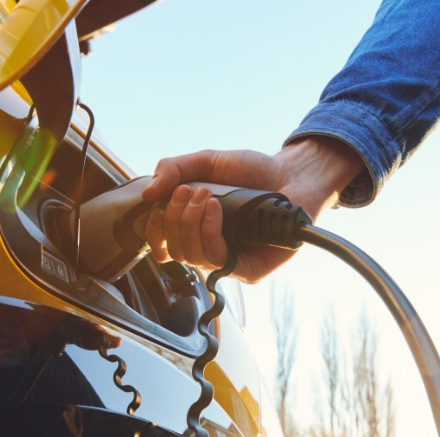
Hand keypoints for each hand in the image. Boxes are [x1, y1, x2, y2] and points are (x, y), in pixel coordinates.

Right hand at [142, 136, 364, 282]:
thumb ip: (174, 169)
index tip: (157, 208)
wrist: (291, 174)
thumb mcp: (206, 162)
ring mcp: (230, 261)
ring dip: (190, 223)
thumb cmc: (253, 171)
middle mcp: (210, 248)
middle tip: (189, 191)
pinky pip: (217, 261)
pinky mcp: (248, 270)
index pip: (163, 246)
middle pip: (174, 251)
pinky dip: (209, 232)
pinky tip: (216, 209)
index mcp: (195, 229)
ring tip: (206, 196)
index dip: (153, 232)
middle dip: (174, 218)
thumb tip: (147, 194)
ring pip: (191, 257)